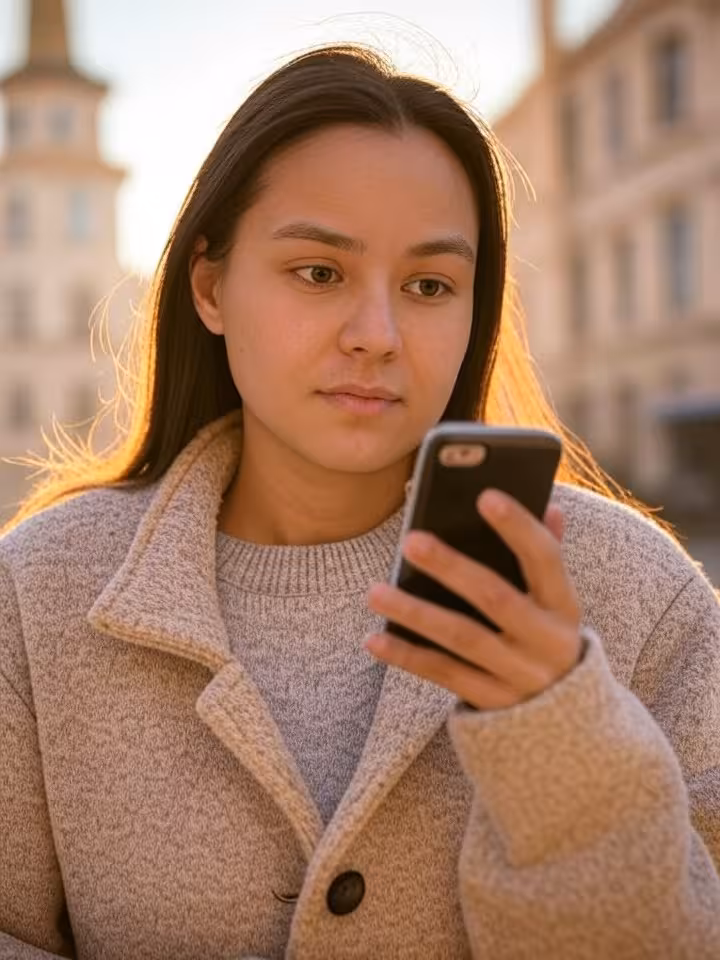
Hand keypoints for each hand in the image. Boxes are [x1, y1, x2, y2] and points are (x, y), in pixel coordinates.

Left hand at [366, 490, 582, 709]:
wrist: (569, 726)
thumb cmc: (547, 641)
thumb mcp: (556, 604)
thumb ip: (548, 557)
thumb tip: (550, 506)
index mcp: (564, 606)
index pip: (545, 558)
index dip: (519, 527)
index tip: (485, 496)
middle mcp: (546, 642)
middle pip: (495, 597)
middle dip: (452, 567)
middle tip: (411, 540)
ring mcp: (519, 676)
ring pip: (461, 638)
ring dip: (415, 613)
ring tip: (375, 591)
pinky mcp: (492, 703)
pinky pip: (444, 675)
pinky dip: (407, 657)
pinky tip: (374, 639)